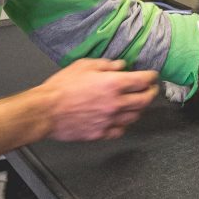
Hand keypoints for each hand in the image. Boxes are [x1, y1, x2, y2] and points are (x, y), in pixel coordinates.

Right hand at [39, 59, 158, 140]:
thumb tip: (122, 66)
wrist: (45, 111)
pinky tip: (122, 119)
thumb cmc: (62, 86)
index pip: (143, 80)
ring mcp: (109, 120)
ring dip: (139, 109)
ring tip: (138, 103)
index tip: (153, 75)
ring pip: (135, 116)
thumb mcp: (84, 65)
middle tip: (152, 89)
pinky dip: (124, 124)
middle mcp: (116, 104)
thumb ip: (106, 65)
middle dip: (151, 93)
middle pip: (144, 100)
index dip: (151, 77)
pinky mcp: (100, 133)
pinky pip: (120, 130)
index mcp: (113, 84)